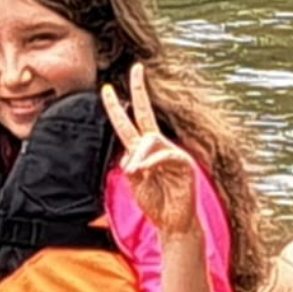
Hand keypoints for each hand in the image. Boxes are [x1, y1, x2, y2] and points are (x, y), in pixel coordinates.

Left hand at [101, 63, 199, 239]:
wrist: (173, 223)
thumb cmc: (155, 203)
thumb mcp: (135, 183)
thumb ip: (132, 166)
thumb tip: (131, 158)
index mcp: (142, 149)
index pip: (128, 123)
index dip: (117, 107)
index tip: (108, 88)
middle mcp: (157, 146)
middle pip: (145, 113)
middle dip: (140, 90)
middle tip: (136, 69)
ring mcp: (172, 152)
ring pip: (151, 139)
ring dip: (139, 156)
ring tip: (135, 172)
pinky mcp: (184, 164)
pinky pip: (165, 154)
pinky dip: (152, 161)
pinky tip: (145, 170)